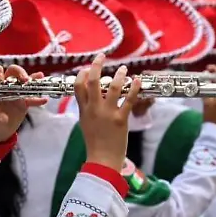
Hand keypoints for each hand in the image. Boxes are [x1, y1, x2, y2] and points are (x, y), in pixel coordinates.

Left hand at [0, 64, 47, 142]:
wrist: (0, 130)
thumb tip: (2, 117)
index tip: (1, 79)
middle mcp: (6, 86)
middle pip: (13, 71)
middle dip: (19, 72)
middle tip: (24, 80)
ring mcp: (16, 92)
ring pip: (24, 80)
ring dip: (32, 79)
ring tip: (39, 79)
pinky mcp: (25, 101)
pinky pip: (32, 96)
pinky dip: (38, 98)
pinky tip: (44, 100)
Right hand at [75, 55, 139, 170]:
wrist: (102, 159)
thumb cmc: (95, 143)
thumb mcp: (85, 124)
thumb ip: (87, 110)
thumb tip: (90, 98)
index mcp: (84, 110)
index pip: (78, 86)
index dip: (83, 74)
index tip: (88, 68)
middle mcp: (94, 109)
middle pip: (92, 82)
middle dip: (96, 65)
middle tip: (102, 56)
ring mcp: (108, 113)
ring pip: (112, 87)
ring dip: (119, 75)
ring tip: (124, 69)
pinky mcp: (121, 120)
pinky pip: (129, 100)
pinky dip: (134, 88)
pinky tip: (137, 80)